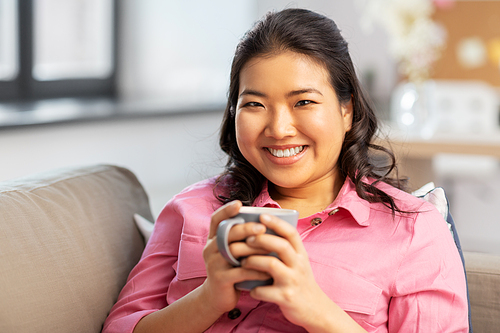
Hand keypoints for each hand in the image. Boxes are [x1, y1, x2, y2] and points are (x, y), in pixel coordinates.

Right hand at [200, 201, 269, 313]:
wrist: (217, 298)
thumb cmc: (230, 270)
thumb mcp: (230, 252)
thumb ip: (239, 239)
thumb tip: (264, 221)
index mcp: (213, 239)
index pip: (215, 220)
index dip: (226, 210)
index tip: (239, 204)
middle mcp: (210, 249)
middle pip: (227, 233)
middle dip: (245, 228)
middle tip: (262, 227)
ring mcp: (213, 264)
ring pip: (234, 251)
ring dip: (254, 249)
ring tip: (270, 249)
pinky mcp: (220, 279)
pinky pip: (240, 272)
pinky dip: (256, 270)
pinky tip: (268, 270)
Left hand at [240, 213, 333, 328]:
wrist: (315, 310)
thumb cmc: (300, 281)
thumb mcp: (298, 262)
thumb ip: (285, 248)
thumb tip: (262, 229)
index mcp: (301, 254)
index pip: (291, 233)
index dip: (276, 222)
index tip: (262, 215)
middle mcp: (299, 265)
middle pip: (281, 246)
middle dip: (261, 239)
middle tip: (246, 239)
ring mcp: (293, 281)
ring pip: (271, 264)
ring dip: (253, 261)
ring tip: (243, 262)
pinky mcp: (286, 298)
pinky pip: (264, 290)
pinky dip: (253, 289)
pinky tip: (249, 288)